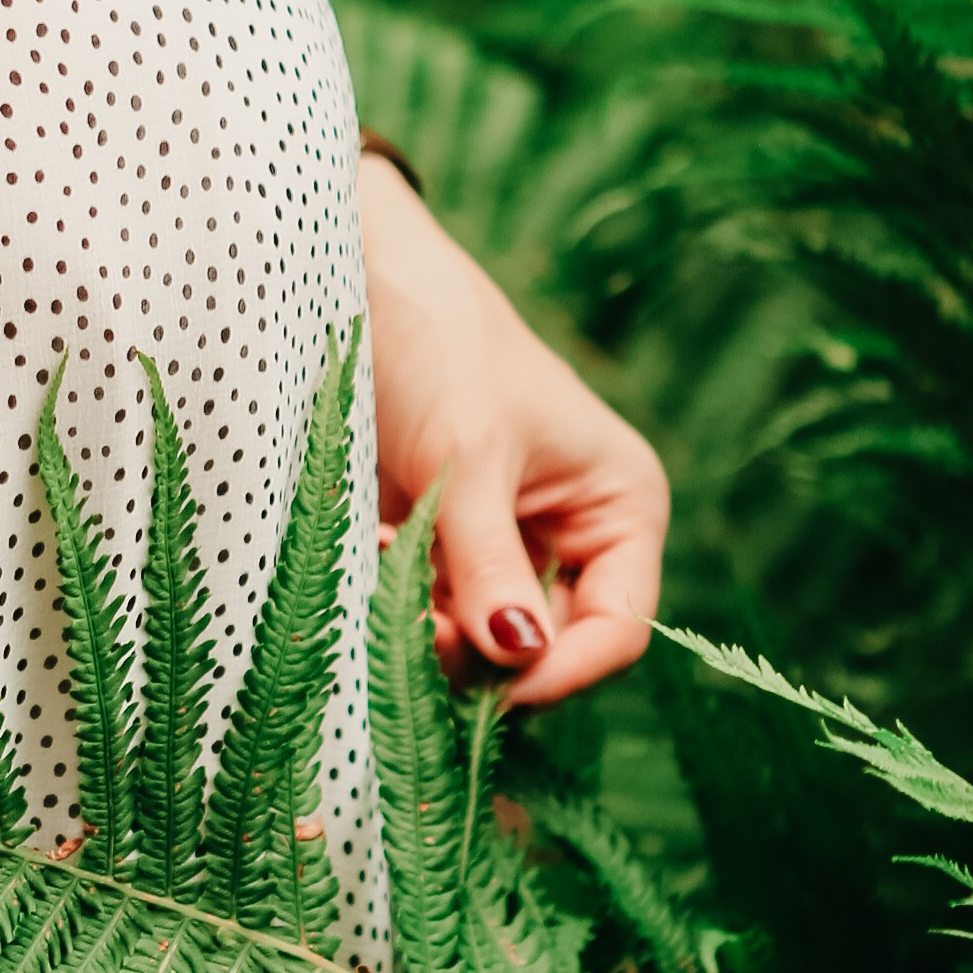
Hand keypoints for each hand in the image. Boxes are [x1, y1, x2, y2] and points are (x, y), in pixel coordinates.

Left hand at [360, 150, 668, 707]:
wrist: (354, 287)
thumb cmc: (438, 346)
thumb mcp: (468, 456)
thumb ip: (487, 563)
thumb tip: (516, 657)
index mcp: (618, 509)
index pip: (618, 628)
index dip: (560, 669)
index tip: (491, 685)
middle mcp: (570, 539)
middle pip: (542, 649)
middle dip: (477, 648)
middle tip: (410, 618)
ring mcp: (500, 549)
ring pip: (475, 642)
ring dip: (423, 623)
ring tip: (384, 558)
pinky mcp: (436, 551)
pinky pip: (422, 614)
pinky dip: (392, 600)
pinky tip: (366, 548)